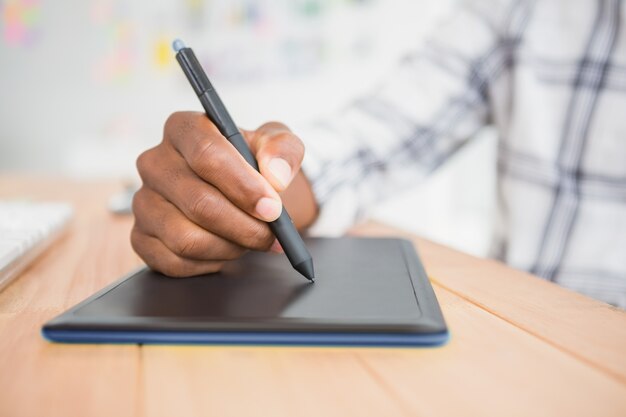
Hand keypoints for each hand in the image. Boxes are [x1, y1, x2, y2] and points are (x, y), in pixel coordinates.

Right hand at [131, 112, 315, 276]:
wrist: (243, 192)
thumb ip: (283, 150)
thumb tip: (275, 175)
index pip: (207, 154)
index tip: (272, 208)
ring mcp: (143, 201)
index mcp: (184, 128)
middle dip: (244, 226)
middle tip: (272, 235)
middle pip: (199, 202)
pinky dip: (209, 263)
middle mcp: (155, 162)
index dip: (242, 186)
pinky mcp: (141, 236)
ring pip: (186, 238)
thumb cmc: (256, 165)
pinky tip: (225, 250)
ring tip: (249, 240)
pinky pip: (174, 261)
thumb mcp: (279, 146)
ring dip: (229, 247)